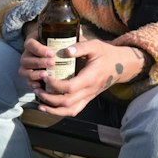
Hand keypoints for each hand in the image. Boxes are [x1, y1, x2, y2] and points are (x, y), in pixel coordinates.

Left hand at [25, 39, 144, 116]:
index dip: (55, 85)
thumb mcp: (95, 45)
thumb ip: (80, 47)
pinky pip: (73, 110)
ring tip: (39, 101)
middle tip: (37, 88)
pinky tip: (47, 107)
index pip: (70, 87)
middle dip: (49, 98)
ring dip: (52, 109)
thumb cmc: (106, 54)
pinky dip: (59, 112)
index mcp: (90, 78)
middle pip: (67, 102)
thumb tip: (65, 51)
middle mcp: (89, 91)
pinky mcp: (87, 99)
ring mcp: (88, 96)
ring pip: (69, 110)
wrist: (121, 65)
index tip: (45, 76)